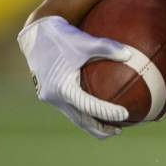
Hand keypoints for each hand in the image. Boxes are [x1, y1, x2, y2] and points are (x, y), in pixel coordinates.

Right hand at [17, 15, 132, 138]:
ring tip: (113, 128)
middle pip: (81, 120)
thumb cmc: (61, 36)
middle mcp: (54, 96)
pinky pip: (70, 109)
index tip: (126, 114)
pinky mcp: (50, 95)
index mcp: (62, 86)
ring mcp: (50, 97)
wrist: (35, 34)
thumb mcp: (85, 40)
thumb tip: (130, 55)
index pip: (89, 106)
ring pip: (74, 118)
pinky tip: (99, 113)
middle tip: (120, 130)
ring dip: (92, 125)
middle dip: (100, 129)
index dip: (108, 112)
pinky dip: (85, 114)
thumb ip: (108, 47)